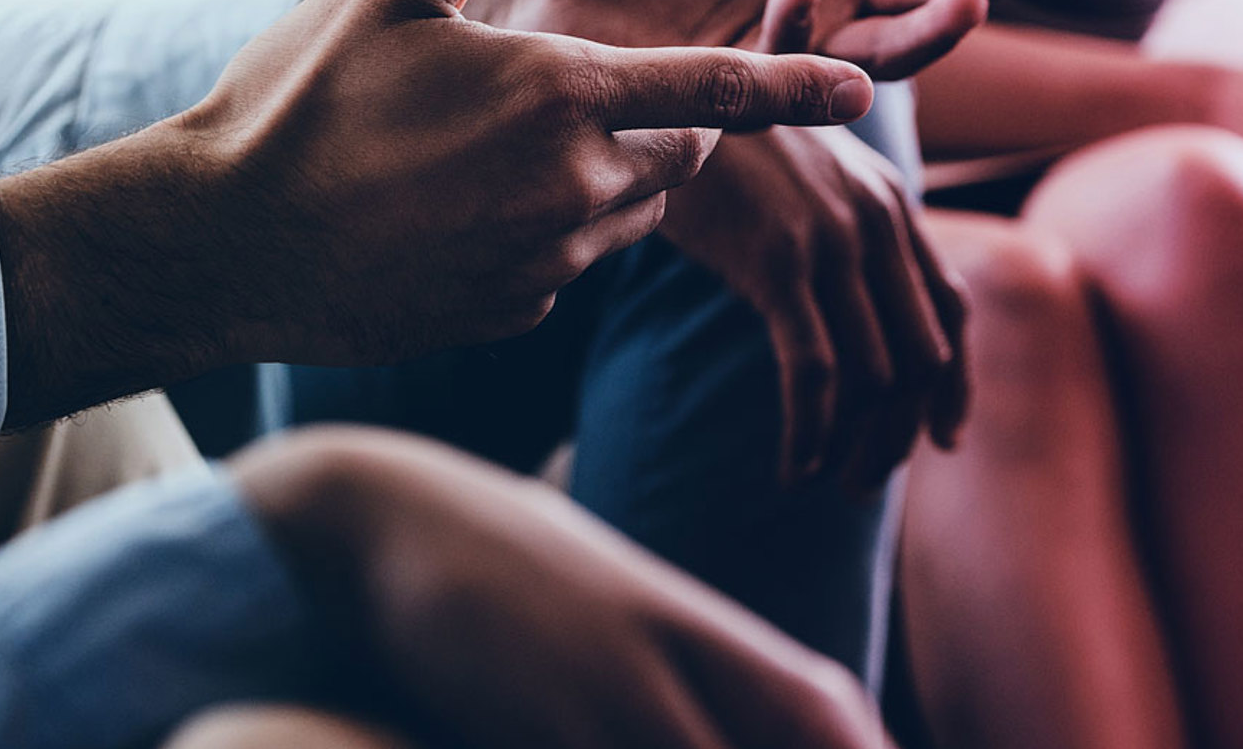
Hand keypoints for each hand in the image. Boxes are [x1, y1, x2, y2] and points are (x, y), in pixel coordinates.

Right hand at [0, 0, 875, 424]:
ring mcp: (544, 260)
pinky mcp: (512, 312)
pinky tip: (463, 204)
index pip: (715, 88)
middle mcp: (571, 186)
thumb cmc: (294, 98)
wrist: (215, 243)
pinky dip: (551, 228)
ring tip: (512, 141)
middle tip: (591, 88)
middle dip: (672, 123)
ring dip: (611, 174)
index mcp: (557, 94)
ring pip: (630, 210)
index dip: (794, 80)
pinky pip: (569, 260)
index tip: (863, 80)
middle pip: (682, 155)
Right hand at [233, 428, 890, 748]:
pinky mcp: (518, 726)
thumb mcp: (611, 580)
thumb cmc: (501, 556)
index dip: (865, 747)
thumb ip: (681, 637)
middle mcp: (652, 656)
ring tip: (682, 745)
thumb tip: (760, 684)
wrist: (377, 516)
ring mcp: (585, 695)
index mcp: (685, 614)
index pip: (816, 696)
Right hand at [658, 123, 968, 488]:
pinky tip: (794, 466)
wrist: (654, 93)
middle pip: (922, 356)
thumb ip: (841, 225)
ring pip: (877, 376)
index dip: (955, 385)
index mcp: (891, 200)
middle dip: (902, 432)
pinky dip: (812, 434)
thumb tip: (859, 306)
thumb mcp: (800, 169)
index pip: (952, 310)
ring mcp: (832, 239)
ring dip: (860, 447)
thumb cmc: (715, 140)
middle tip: (866, 479)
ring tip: (828, 479)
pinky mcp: (778, 261)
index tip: (942, 439)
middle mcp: (876, 218)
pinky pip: (817, 374)